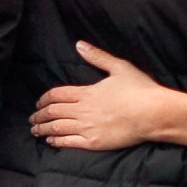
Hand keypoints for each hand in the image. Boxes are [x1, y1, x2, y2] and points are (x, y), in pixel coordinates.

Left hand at [29, 45, 186, 153]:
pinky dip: (56, 141)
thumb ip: (97, 57)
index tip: (38, 103)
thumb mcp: (119, 67)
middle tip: (32, 119)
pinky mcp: (94, 142)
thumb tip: (79, 44)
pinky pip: (68, 142)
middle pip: (52, 112)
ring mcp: (87, 127)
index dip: (43, 99)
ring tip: (35, 131)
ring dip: (43, 129)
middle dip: (38, 115)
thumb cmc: (140, 90)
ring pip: (56, 127)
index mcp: (87, 92)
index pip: (56, 95)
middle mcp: (83, 110)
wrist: (154, 113)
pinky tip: (50, 141)